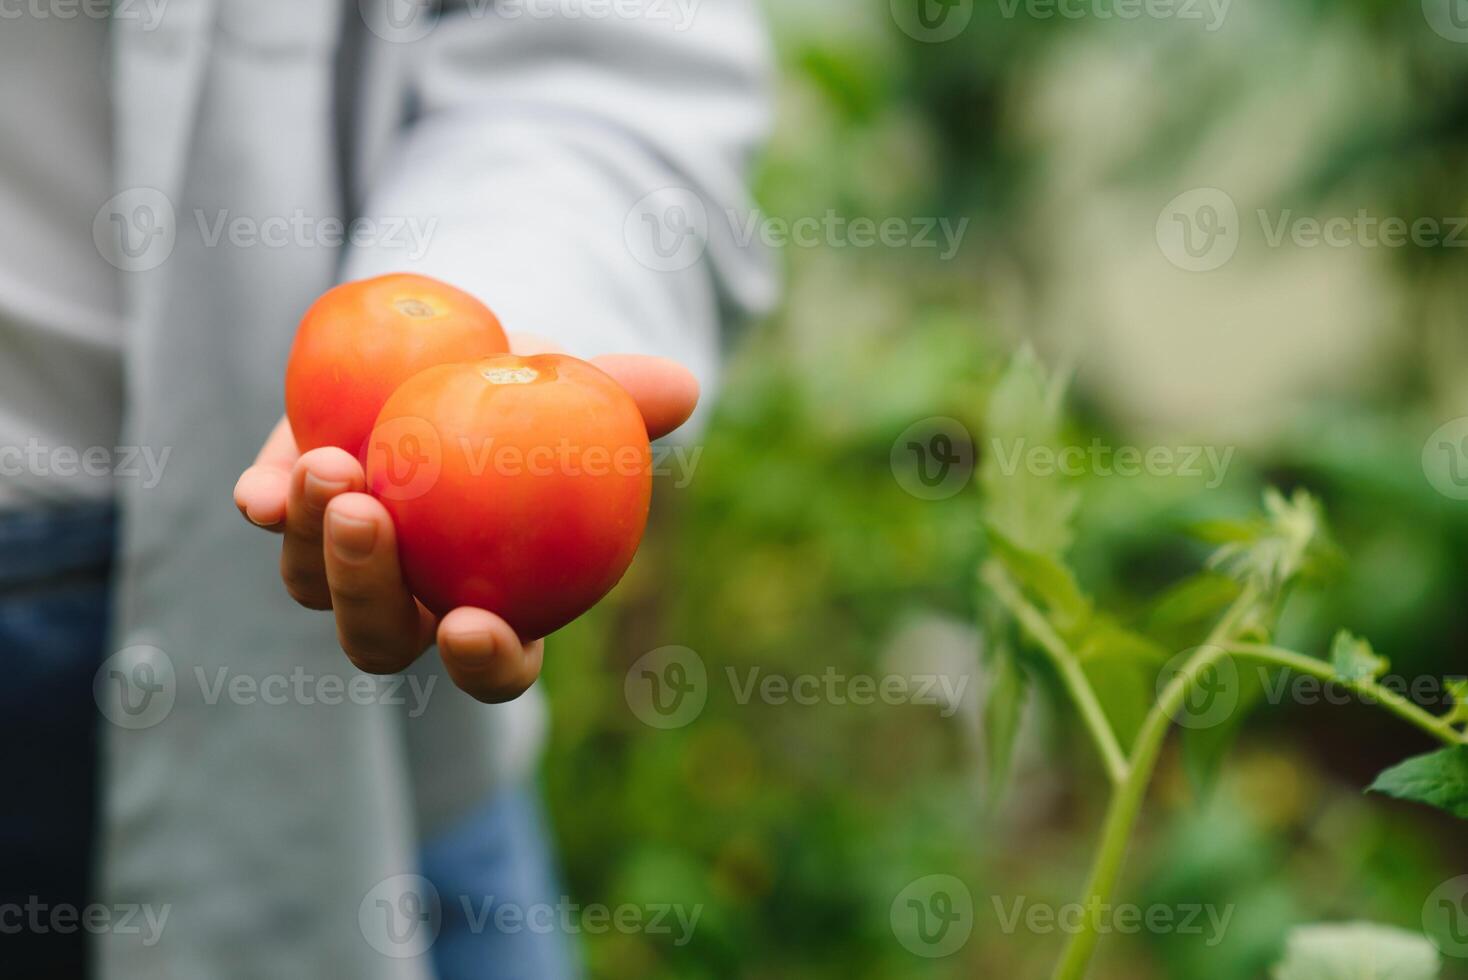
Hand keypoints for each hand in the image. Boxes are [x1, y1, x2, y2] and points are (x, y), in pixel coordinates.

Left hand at [232, 334, 699, 702]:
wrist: (457, 352)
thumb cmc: (538, 394)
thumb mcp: (583, 393)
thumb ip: (625, 399)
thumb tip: (682, 388)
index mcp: (497, 606)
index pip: (497, 668)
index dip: (484, 664)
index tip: (470, 626)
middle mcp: (413, 599)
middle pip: (380, 640)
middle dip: (368, 598)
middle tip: (370, 522)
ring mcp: (343, 558)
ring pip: (313, 585)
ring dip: (315, 543)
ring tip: (330, 467)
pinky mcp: (292, 503)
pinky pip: (271, 519)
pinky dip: (267, 508)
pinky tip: (267, 485)